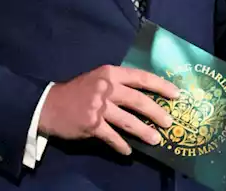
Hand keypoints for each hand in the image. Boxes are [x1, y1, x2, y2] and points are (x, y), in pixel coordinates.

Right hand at [38, 65, 180, 154]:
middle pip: (139, 101)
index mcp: (110, 73)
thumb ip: (118, 84)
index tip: (177, 94)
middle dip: (157, 113)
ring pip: (129, 122)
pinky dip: (122, 146)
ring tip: (156, 140)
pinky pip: (113, 137)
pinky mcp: (92, 125)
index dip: (161, 86)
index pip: (141, 77)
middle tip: (169, 123)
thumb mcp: (97, 79)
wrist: (48, 105)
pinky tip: (128, 152)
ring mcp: (99, 107)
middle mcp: (106, 88)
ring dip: (145, 132)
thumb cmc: (77, 91)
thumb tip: (145, 96)